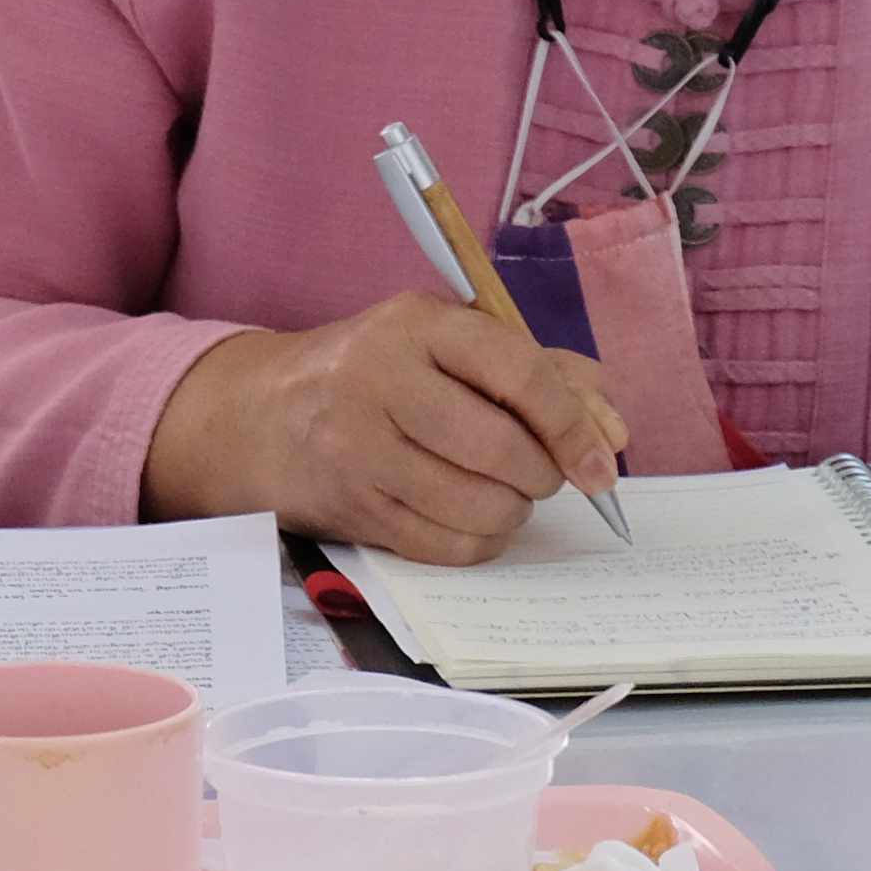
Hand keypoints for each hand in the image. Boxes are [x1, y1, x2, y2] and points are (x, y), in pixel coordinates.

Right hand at [142, 296, 630, 562]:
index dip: (572, 424)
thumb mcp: (447, 344)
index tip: (601, 464)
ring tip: (498, 493)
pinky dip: (476, 542)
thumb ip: (543, 373)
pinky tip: (467, 519)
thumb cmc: (376, 374)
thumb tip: (611, 432)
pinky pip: (446, 546)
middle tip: (537, 474)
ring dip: (510, 512)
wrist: (259, 415)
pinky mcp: (348, 504)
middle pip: (501, 450)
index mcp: (416, 324)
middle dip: (541, 476)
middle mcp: (379, 378)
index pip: (518, 372)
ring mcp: (356, 446)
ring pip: (479, 506)